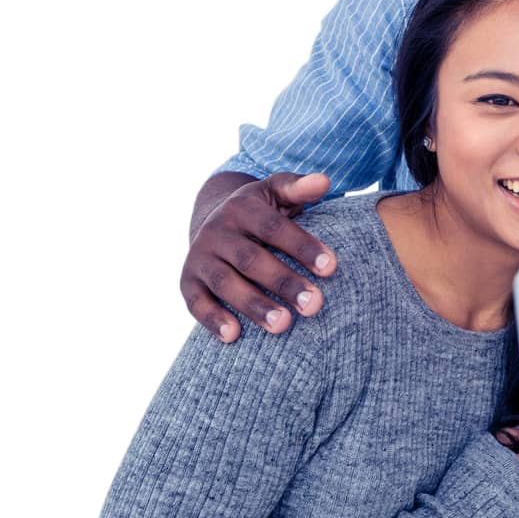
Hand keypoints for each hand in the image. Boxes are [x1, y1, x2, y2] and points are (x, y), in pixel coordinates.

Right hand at [181, 172, 336, 341]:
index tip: (331, 268)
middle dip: (283, 282)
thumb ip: (300, 188)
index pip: (275, 228)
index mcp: (243, 208)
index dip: (303, 247)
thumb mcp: (278, 192)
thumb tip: (324, 181)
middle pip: (251, 259)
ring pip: (226, 283)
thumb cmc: (262, 212)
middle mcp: (217, 231)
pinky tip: (234, 336)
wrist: (215, 222)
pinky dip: (213, 319)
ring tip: (283, 325)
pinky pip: (196, 302)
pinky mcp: (188, 281)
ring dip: (253, 305)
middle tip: (314, 305)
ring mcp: (200, 257)